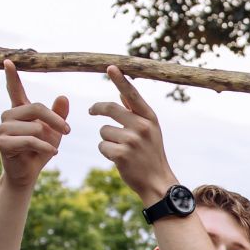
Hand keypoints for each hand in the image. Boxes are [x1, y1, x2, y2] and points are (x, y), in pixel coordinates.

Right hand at [0, 60, 69, 187]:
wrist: (30, 173)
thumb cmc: (41, 149)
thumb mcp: (54, 131)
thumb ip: (58, 114)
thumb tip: (63, 96)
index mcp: (19, 109)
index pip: (14, 89)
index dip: (12, 76)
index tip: (8, 61)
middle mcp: (8, 115)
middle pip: (37, 108)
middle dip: (56, 121)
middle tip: (69, 131)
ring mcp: (3, 128)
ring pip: (35, 127)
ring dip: (49, 139)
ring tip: (51, 147)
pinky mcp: (3, 143)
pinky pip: (30, 141)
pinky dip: (45, 147)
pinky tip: (52, 152)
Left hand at [89, 66, 176, 204]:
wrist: (158, 182)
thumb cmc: (152, 155)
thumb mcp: (151, 132)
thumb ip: (136, 113)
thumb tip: (122, 95)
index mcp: (150, 118)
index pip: (132, 95)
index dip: (120, 81)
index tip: (110, 67)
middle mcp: (142, 126)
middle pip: (110, 109)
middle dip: (97, 109)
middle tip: (91, 111)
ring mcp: (132, 140)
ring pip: (104, 130)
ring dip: (106, 139)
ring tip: (122, 151)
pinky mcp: (121, 154)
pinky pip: (102, 146)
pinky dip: (106, 153)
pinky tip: (119, 160)